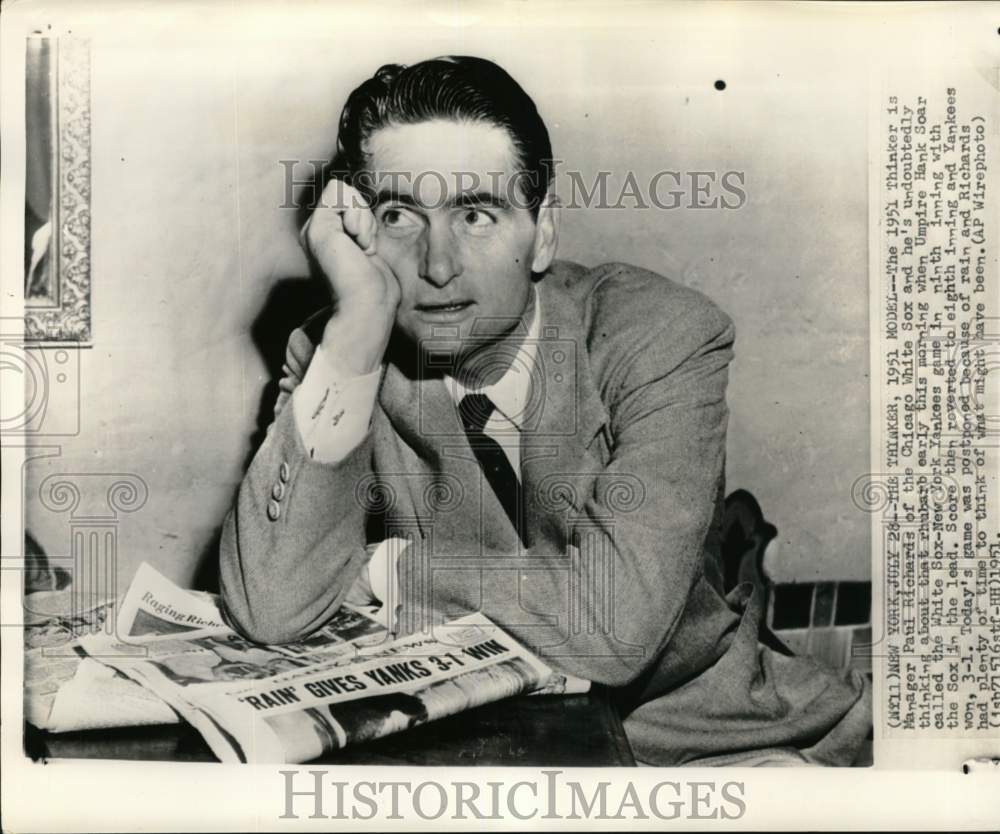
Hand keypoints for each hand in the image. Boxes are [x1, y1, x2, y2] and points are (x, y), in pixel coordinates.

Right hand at [300, 179, 399, 374]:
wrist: (369, 304)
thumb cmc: (376, 284)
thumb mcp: (370, 244)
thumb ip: (361, 222)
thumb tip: (361, 199)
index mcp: (327, 235)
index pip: (347, 197)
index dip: (366, 218)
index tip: (367, 249)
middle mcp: (315, 232)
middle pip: (345, 191)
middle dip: (364, 216)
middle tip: (364, 248)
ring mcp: (313, 230)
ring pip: (343, 190)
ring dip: (362, 219)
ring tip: (360, 249)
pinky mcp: (317, 229)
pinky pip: (341, 193)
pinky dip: (358, 216)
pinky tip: (357, 244)